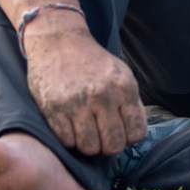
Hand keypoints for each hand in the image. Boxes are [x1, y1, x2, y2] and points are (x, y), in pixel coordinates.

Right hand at [22, 10, 146, 156]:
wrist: (58, 41)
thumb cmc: (92, 62)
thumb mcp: (121, 74)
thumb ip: (131, 102)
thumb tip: (135, 134)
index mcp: (124, 87)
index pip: (136, 133)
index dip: (128, 139)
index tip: (119, 133)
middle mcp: (102, 95)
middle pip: (112, 145)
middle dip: (108, 147)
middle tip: (101, 138)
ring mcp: (77, 103)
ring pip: (89, 148)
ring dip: (87, 145)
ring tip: (85, 132)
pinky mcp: (54, 108)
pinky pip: (67, 142)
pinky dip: (69, 139)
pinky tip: (70, 126)